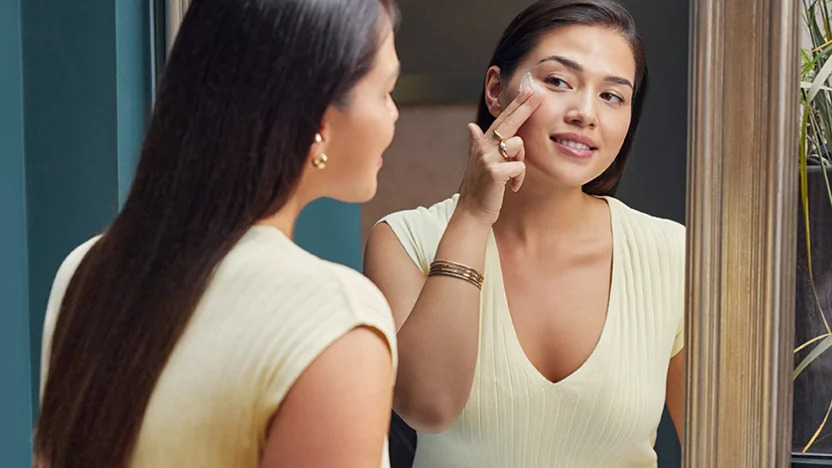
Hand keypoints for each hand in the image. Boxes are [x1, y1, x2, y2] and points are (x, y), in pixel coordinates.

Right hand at [457, 86, 542, 225]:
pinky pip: (519, 167)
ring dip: (520, 162)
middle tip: (538, 94)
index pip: (503, 119)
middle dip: (525, 107)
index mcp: (483, 143)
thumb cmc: (480, 188)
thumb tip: (471, 125)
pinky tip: (511, 187)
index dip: (516, 104)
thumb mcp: (478, 162)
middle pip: (509, 122)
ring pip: (518, 145)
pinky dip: (519, 179)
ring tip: (512, 177)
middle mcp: (484, 146)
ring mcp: (488, 158)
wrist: (472, 211)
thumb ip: (476, 142)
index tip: (529, 90)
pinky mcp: (494, 172)